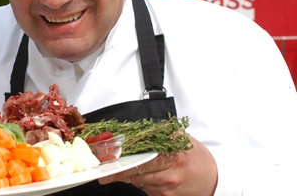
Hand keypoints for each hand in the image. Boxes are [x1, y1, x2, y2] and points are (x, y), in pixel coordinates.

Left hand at [99, 135, 216, 195]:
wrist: (215, 180)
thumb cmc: (197, 158)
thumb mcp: (182, 140)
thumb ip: (160, 134)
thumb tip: (139, 128)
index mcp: (173, 158)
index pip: (140, 161)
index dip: (121, 164)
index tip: (107, 164)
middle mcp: (169, 176)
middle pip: (134, 174)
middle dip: (117, 172)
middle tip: (103, 172)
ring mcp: (166, 190)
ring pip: (137, 182)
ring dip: (128, 175)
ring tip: (122, 169)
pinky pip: (146, 189)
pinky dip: (142, 182)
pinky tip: (147, 176)